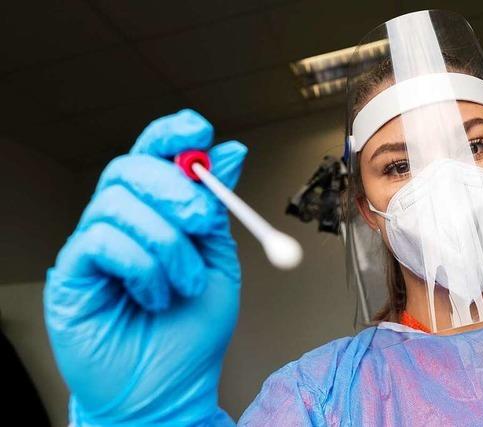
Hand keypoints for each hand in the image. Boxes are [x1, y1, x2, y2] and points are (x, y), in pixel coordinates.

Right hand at [45, 109, 245, 425]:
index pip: (152, 154)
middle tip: (201, 221)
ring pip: (117, 203)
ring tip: (184, 282)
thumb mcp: (218, 260)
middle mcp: (120, 220)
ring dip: (165, 243)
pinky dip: (140, 265)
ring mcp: (92, 245)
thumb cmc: (191, 329)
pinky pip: (101, 241)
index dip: (172, 134)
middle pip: (128, 168)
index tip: (201, 130)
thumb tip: (228, 151)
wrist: (167, 387)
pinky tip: (152, 296)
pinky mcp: (73, 273)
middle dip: (173, 187)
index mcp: (156, 212)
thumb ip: (217, 209)